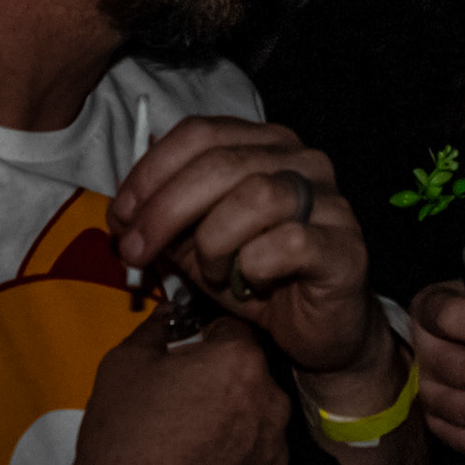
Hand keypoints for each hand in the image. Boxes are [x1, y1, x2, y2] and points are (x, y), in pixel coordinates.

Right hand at [28, 307, 289, 464]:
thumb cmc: (124, 439)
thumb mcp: (126, 364)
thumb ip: (155, 328)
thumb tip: (167, 315)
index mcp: (239, 363)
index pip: (232, 330)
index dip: (205, 336)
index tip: (187, 348)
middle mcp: (269, 404)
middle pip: (248, 376)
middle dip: (219, 380)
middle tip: (180, 397)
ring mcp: (273, 453)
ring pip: (255, 419)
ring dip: (230, 421)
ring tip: (187, 438)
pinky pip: (255, 462)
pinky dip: (233, 461)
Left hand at [108, 117, 373, 375]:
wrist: (320, 331)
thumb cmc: (259, 276)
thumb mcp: (197, 243)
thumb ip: (164, 218)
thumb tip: (120, 210)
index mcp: (265, 143)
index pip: (200, 133)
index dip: (151, 171)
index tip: (119, 215)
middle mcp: (302, 160)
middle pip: (220, 162)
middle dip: (164, 209)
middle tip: (135, 252)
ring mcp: (329, 201)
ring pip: (255, 197)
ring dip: (213, 241)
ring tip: (211, 272)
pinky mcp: (345, 245)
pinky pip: (289, 243)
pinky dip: (254, 266)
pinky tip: (250, 285)